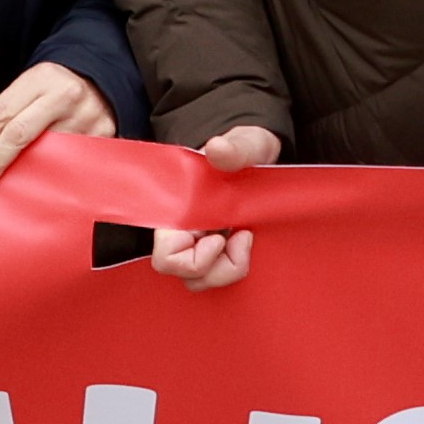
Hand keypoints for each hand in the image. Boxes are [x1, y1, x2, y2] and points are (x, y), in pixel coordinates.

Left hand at [0, 60, 114, 191]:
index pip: (1, 112)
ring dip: (20, 174)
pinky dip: (49, 176)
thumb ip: (10, 111)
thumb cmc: (56, 89)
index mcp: (40, 78)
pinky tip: (36, 187)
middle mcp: (64, 96)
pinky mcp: (101, 136)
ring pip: (44, 154)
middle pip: (19, 134)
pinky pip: (68, 163)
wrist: (102, 82)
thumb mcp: (32, 86)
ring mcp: (85, 117)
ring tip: (4, 187)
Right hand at [154, 122, 279, 290]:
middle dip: (220, 266)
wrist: (257, 154)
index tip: (221, 237)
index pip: (167, 256)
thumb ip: (235, 147)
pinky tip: (246, 243)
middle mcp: (184, 233)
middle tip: (243, 236)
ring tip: (245, 237)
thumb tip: (216, 148)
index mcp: (179, 210)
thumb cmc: (246, 149)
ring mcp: (199, 245)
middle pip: (187, 275)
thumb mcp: (248, 143)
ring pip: (202, 280)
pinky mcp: (216, 252)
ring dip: (230, 267)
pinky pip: (218, 275)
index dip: (195, 258)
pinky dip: (235, 266)